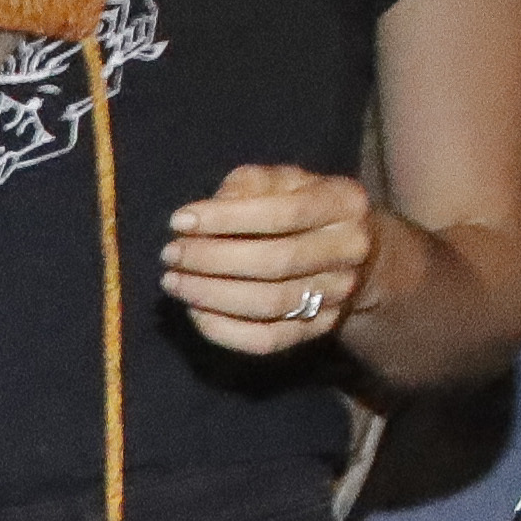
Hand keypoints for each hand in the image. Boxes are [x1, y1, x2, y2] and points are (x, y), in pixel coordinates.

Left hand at [163, 164, 377, 353]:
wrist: (351, 251)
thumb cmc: (299, 206)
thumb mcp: (280, 180)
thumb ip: (245, 187)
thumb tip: (200, 218)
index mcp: (344, 203)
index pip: (283, 213)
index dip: (226, 218)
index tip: (178, 220)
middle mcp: (350, 250)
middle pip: (275, 262)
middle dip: (211, 259)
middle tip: (170, 255)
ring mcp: (338, 294)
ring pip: (269, 303)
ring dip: (211, 295)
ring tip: (174, 282)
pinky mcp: (319, 329)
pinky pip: (267, 339)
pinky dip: (224, 329)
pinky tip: (195, 311)